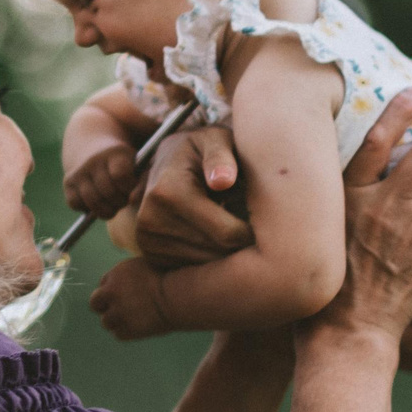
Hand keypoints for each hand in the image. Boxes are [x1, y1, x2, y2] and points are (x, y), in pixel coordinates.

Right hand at [64, 143, 140, 218]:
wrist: (90, 142)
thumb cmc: (121, 161)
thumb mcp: (136, 163)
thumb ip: (143, 181)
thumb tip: (133, 200)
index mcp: (114, 153)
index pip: (120, 176)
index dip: (128, 188)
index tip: (129, 187)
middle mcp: (93, 160)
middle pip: (108, 192)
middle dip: (119, 202)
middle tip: (122, 199)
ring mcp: (78, 171)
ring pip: (92, 202)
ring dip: (105, 210)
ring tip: (112, 205)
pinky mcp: (67, 181)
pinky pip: (76, 204)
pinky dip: (86, 208)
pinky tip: (95, 200)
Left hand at [91, 258, 174, 340]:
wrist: (179, 297)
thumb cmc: (170, 278)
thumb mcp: (144, 266)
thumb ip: (127, 274)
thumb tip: (122, 280)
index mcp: (116, 274)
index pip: (103, 284)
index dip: (113, 291)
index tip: (125, 295)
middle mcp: (111, 293)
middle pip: (94, 303)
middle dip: (104, 306)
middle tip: (118, 309)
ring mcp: (117, 313)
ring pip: (106, 322)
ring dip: (116, 321)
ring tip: (133, 318)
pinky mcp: (126, 330)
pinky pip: (119, 334)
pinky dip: (127, 332)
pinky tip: (139, 326)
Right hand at [131, 126, 251, 267]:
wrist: (167, 161)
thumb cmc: (202, 150)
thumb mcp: (215, 139)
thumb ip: (221, 156)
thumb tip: (223, 181)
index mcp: (168, 192)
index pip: (227, 234)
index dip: (253, 231)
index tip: (264, 219)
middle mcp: (151, 220)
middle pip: (218, 254)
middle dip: (241, 244)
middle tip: (253, 225)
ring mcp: (147, 241)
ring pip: (207, 268)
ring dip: (226, 254)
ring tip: (233, 228)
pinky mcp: (151, 256)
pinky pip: (193, 272)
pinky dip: (210, 259)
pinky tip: (215, 238)